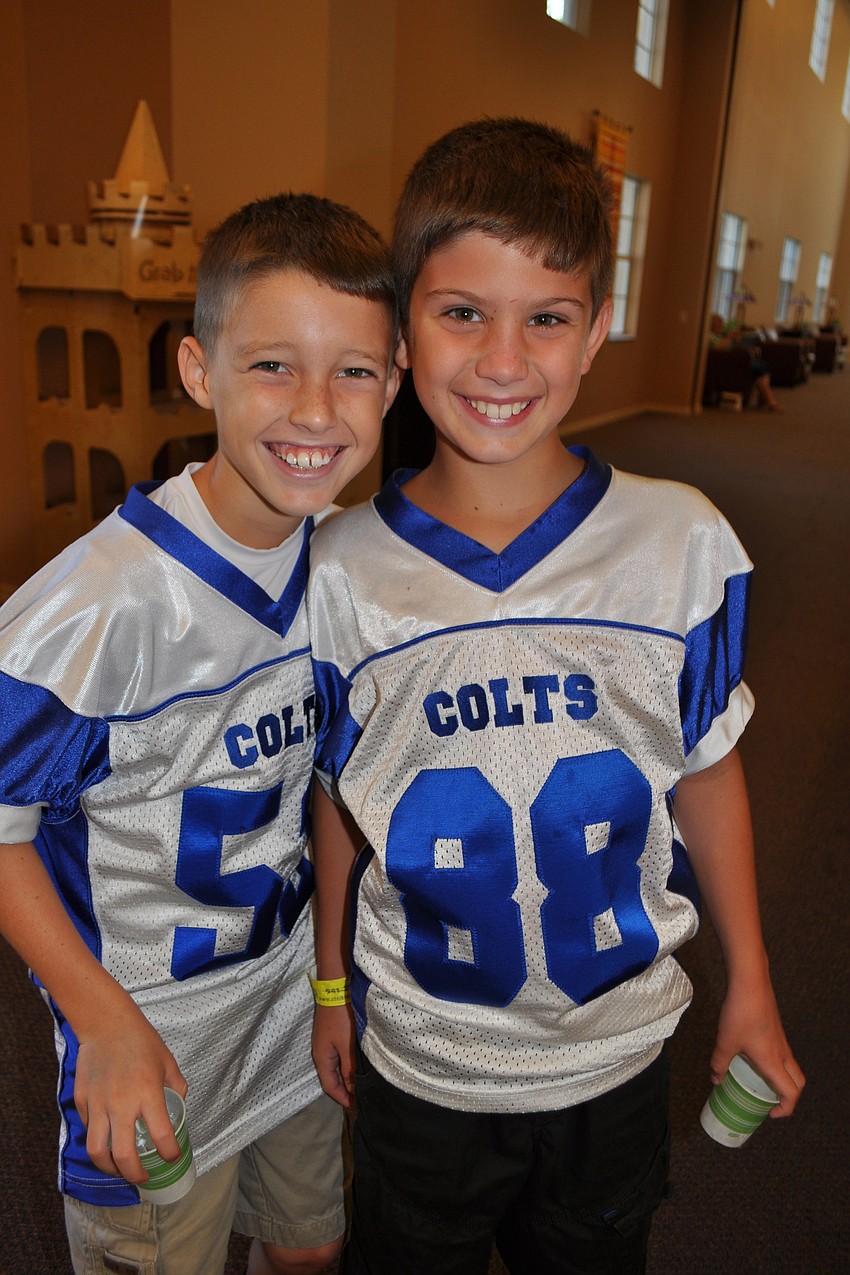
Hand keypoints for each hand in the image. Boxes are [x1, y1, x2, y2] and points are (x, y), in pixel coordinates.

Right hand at [74, 999, 186, 1183]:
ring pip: (97, 1151)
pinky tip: (107, 1138)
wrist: (107, 1024)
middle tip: (143, 1178)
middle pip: (124, 1156)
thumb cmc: (141, 1041)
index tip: (172, 1157)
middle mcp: (121, 1104)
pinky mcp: (82, 1101)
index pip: (161, 1136)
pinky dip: (98, 1139)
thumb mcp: (168, 1062)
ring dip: (110, 1168)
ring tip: (119, 1170)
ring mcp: (98, 1104)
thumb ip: (177, 1087)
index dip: (170, 1153)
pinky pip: (89, 1129)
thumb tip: (179, 1107)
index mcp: (148, 1094)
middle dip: (135, 1175)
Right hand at [312, 1003, 355, 1108]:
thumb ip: (349, 1069)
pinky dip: (347, 1065)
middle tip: (361, 1098)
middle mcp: (321, 1052)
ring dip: (347, 1077)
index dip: (342, 1098)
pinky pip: (339, 1056)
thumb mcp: (347, 1046)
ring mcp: (326, 1042)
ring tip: (361, 1084)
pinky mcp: (333, 1033)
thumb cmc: (341, 1018)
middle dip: (344, 1090)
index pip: (330, 1086)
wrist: (337, 987)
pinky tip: (358, 1065)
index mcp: (322, 1058)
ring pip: (336, 1067)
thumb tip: (352, 1090)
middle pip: (331, 1078)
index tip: (357, 1107)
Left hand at [711, 979, 804, 1117]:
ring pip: (791, 1067)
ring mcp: (781, 1040)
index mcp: (773, 1061)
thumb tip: (715, 1079)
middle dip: (789, 1097)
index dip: (786, 1109)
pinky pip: (783, 1054)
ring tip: (760, 1083)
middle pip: (798, 1081)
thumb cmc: (740, 1014)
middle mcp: (782, 1053)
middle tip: (771, 1102)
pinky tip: (754, 1059)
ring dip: (782, 1079)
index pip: (791, 1092)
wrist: (750, 983)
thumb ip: (719, 1063)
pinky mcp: (776, 1029)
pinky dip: (776, 1064)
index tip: (771, 1114)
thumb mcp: (725, 1042)